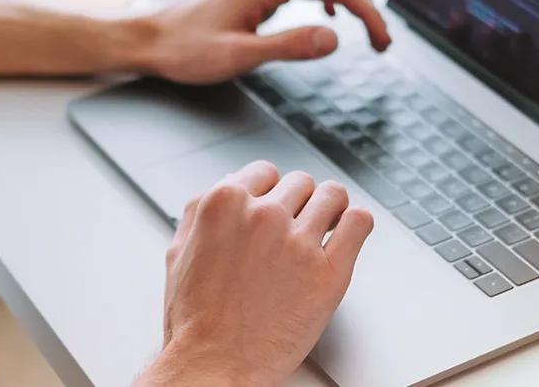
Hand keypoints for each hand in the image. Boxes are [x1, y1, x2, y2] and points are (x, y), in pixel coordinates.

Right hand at [136, 161, 374, 385]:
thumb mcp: (179, 253)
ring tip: (325, 229)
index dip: (270, 192)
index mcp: (224, 203)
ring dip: (329, 210)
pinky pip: (359, 222)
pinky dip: (357, 224)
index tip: (276, 208)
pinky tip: (348, 234)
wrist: (214, 366)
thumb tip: (227, 186)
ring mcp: (298, 242)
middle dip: (297, 204)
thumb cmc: (195, 320)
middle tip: (294, 229)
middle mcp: (263, 215)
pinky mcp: (330, 271)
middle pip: (299, 183)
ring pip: (332, 195)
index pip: (265, 171)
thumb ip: (201, 212)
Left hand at [138, 0, 391, 83]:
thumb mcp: (241, 56)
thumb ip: (290, 46)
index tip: (382, 41)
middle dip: (365, 7)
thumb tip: (335, 39)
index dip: (367, 12)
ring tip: (366, 33)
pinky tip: (328, 15)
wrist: (150, 39)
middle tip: (382, 44)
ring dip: (349, 0)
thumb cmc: (186, 50)